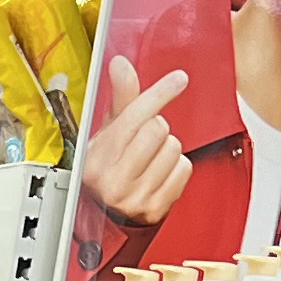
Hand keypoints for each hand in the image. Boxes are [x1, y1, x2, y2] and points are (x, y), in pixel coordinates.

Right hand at [81, 57, 193, 229]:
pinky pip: (184, 169)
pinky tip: (160, 174)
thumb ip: (120, 98)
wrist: (110, 217)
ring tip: (151, 160)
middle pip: (158, 129)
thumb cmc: (108, 170)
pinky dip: (177, 169)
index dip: (158, 94)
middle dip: (156, 130)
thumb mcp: (108, 133)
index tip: (179, 79)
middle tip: (144, 142)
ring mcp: (135, 198)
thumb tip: (120, 64)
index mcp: (96, 160)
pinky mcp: (156, 209)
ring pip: (174, 149)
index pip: (135, 117)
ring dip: (167, 150)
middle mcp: (113, 181)